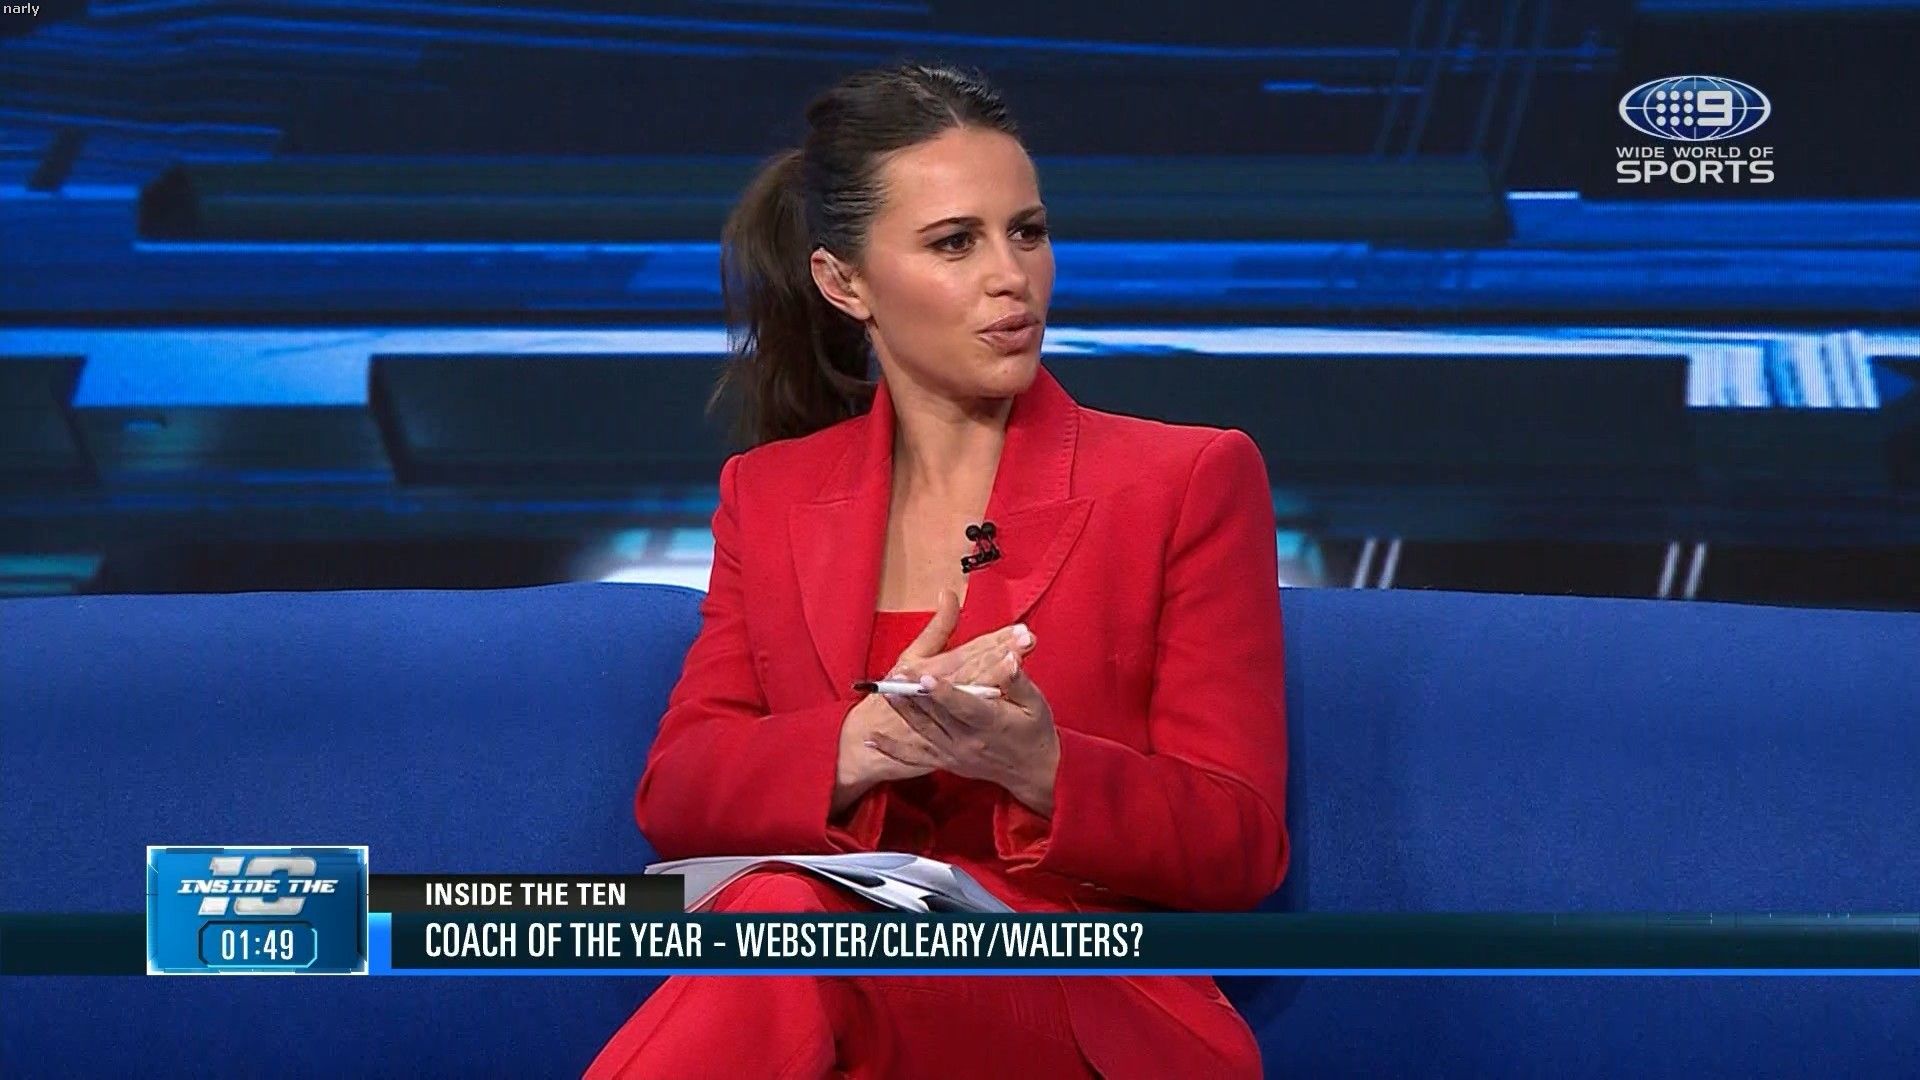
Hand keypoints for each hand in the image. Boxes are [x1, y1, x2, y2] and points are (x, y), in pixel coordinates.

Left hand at [866, 643, 1060, 817]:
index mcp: (992, 723)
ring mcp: (955, 754)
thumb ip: (1019, 680)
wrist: (1033, 772)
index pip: (965, 705)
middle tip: (894, 675)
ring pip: (923, 731)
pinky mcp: (946, 762)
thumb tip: (1010, 658)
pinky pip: (915, 757)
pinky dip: (892, 750)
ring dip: (902, 711)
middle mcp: (969, 741)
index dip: (945, 691)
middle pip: (937, 716)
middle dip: (914, 695)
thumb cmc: (1035, 730)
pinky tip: (872, 740)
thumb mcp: (1036, 704)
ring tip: (884, 691)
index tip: (926, 676)